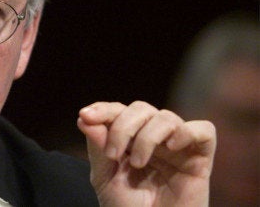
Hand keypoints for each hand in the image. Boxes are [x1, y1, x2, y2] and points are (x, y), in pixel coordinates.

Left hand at [77, 101, 215, 206]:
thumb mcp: (105, 179)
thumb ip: (98, 148)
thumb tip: (84, 118)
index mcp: (129, 141)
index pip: (118, 112)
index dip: (103, 110)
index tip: (86, 116)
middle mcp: (153, 139)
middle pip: (141, 109)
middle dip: (122, 126)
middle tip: (112, 154)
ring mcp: (177, 147)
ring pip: (167, 117)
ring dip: (147, 136)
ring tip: (138, 163)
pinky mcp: (200, 159)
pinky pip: (204, 130)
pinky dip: (187, 132)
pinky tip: (171, 147)